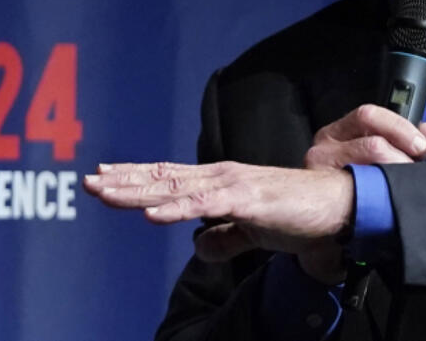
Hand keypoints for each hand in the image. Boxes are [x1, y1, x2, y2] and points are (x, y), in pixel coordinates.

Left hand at [84, 161, 353, 263]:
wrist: (337, 207)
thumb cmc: (297, 215)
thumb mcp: (253, 232)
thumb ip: (226, 238)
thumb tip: (198, 248)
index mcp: (219, 183)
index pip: (168, 177)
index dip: (134, 177)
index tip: (103, 178)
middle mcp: (219, 177)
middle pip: (161, 178)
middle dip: (123, 181)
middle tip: (87, 181)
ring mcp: (232, 185)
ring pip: (174, 187)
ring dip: (137, 190)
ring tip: (105, 191)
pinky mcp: (247, 200)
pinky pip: (205, 205)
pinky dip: (175, 208)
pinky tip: (151, 214)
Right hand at [295, 105, 425, 281]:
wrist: (321, 229)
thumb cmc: (350, 196)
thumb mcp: (381, 164)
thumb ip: (405, 145)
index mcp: (339, 133)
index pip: (370, 114)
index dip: (400, 126)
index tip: (422, 144)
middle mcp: (325, 144)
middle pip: (371, 130)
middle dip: (401, 146)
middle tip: (415, 169)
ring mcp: (319, 165)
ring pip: (371, 151)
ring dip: (395, 172)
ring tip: (400, 190)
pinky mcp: (320, 191)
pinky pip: (360, 185)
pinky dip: (380, 193)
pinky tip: (386, 204)